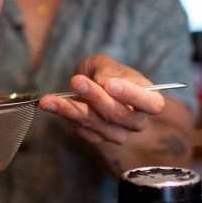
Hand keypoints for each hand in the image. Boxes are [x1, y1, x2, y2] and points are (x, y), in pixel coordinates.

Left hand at [37, 54, 166, 144]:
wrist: (89, 82)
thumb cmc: (104, 71)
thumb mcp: (105, 64)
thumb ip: (107, 72)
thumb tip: (104, 84)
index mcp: (149, 100)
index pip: (152, 104)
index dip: (132, 96)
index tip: (111, 84)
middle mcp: (136, 121)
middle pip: (118, 114)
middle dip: (95, 97)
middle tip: (76, 82)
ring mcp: (117, 133)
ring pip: (95, 123)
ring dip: (71, 109)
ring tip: (50, 99)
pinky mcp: (97, 138)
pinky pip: (81, 130)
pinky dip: (65, 115)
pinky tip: (51, 105)